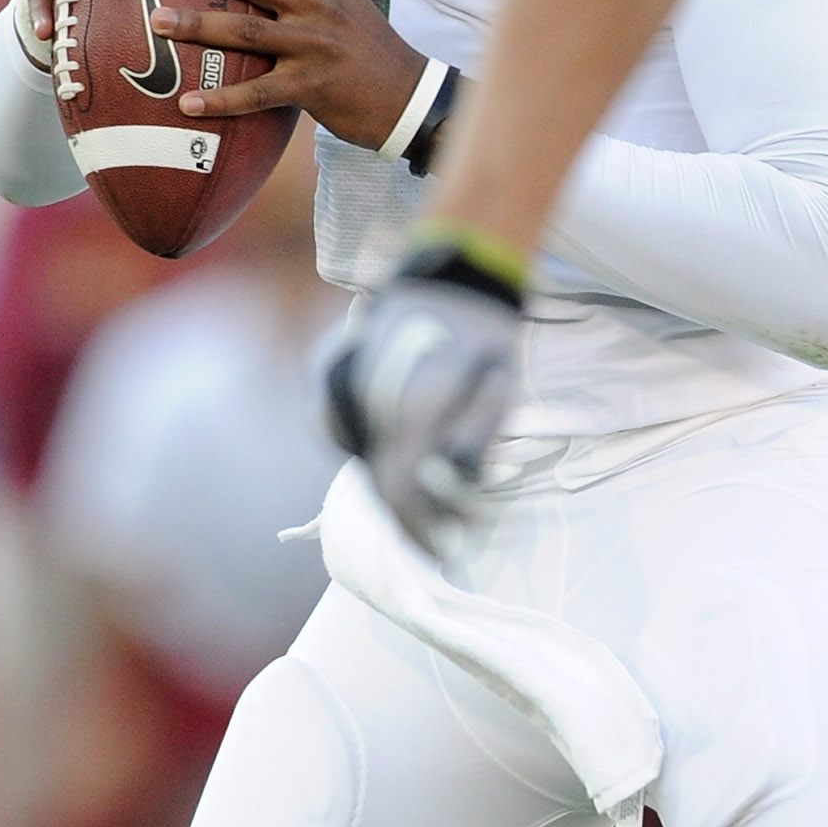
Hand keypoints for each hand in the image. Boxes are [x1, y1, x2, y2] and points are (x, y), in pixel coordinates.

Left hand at [153, 0, 428, 151]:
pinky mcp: (312, 88)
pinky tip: (188, 103)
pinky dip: (220, 99)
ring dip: (197, 25)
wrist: (413, 99)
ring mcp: (315, 47)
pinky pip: (257, 93)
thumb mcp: (349, 8)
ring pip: (246, 30)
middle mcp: (319, 8)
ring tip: (158, 22)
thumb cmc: (374, 55)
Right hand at [324, 241, 524, 551]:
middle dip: (404, 508)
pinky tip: (389, 434)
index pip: (400, 493)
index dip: (417, 532)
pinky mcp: (330, 365)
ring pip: (350, 448)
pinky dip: (361, 433)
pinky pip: (336, 416)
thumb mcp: (498, 394)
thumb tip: (460, 489)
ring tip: (421, 481)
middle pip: (373, 476)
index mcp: (410, 411)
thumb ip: (474, 444)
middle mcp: (366, 400)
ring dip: (382, 468)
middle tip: (435, 528)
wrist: (452, 272)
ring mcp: (341, 381)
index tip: (437, 554)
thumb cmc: (484, 335)